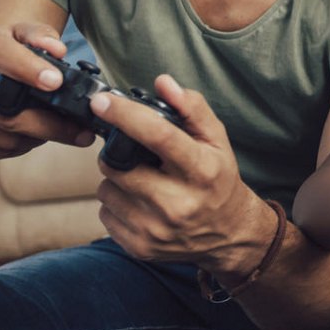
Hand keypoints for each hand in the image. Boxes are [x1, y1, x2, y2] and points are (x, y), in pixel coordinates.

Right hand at [0, 23, 93, 160]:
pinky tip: (24, 136)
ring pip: (4, 137)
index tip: (56, 81)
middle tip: (81, 132)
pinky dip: (18, 148)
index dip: (27, 67)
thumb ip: (39, 36)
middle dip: (50, 124)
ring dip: (36, 138)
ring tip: (49, 129)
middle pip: (7, 111)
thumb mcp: (16, 40)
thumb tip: (58, 50)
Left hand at [91, 75, 268, 276]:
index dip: (126, 115)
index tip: (102, 101)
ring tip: (140, 179)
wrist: (228, 233)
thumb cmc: (219, 178)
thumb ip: (192, 107)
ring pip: (106, 189)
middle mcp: (179, 203)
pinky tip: (138, 201)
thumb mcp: (217, 139)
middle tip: (131, 153)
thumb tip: (163, 83)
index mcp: (202, 170)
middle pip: (119, 165)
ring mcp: (157, 229)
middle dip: (115, 153)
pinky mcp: (139, 247)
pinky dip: (116, 203)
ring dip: (115, 179)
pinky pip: (105, 214)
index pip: (158, 136)